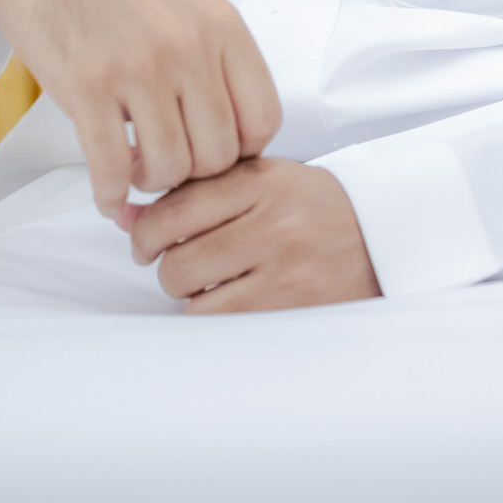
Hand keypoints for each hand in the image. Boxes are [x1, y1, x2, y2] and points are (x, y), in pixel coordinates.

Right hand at [0, 0, 280, 216]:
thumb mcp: (185, 8)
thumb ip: (212, 64)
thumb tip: (229, 144)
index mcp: (222, 26)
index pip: (264, 120)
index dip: (240, 152)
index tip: (210, 153)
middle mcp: (189, 46)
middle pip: (218, 155)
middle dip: (190, 175)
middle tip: (162, 163)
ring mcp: (139, 65)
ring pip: (170, 168)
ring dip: (149, 183)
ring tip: (132, 166)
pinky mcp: (87, 84)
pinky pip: (112, 168)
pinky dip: (110, 194)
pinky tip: (106, 192)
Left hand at [128, 156, 381, 312]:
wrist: (381, 240)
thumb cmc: (308, 208)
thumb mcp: (259, 181)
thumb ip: (194, 191)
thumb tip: (122, 214)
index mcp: (262, 179)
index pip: (176, 204)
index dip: (146, 228)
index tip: (145, 239)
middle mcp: (273, 222)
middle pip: (177, 256)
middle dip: (164, 265)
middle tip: (176, 264)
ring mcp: (284, 270)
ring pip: (192, 294)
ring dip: (188, 294)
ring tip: (208, 283)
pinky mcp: (291, 310)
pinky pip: (219, 323)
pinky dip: (212, 316)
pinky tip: (230, 301)